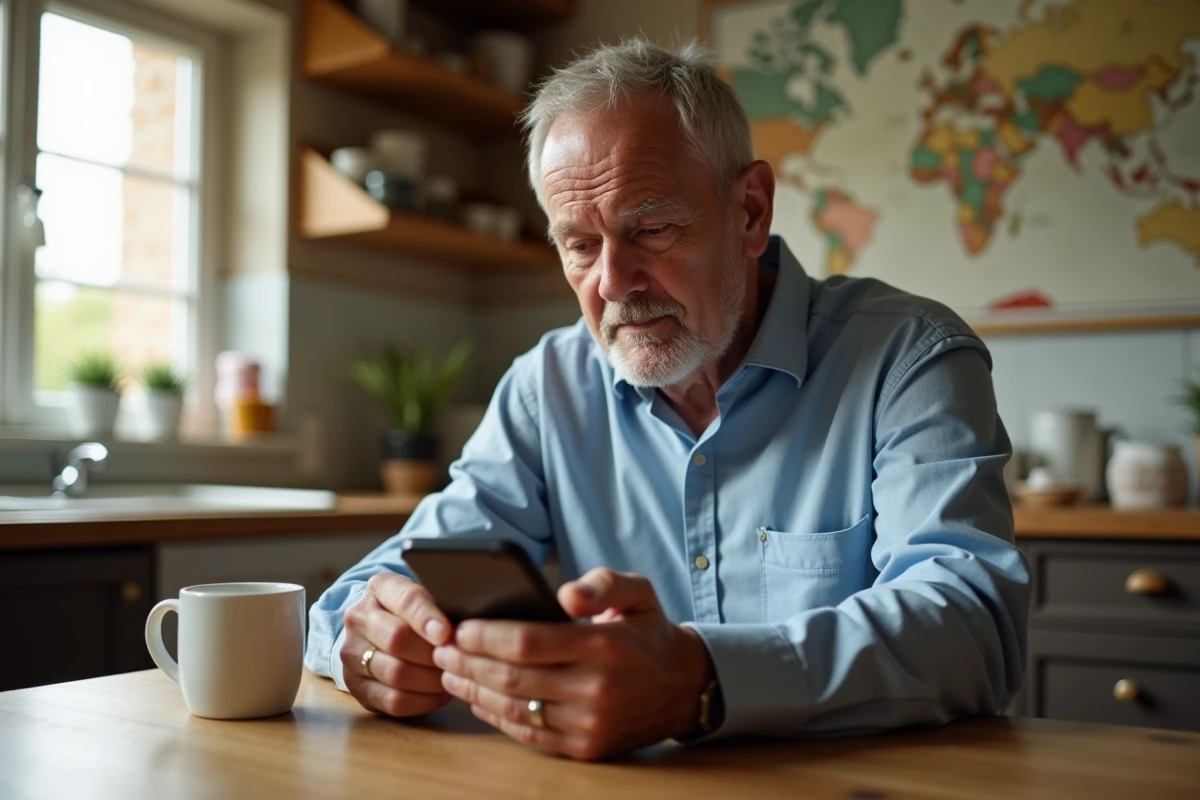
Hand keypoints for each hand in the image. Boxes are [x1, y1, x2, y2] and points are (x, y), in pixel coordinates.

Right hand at [340, 572, 454, 716]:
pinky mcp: (355, 686)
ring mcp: (351, 654)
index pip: (406, 600)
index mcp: (379, 588)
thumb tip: (462, 633)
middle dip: (434, 654)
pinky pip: (392, 700)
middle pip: (398, 640)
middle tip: (458, 661)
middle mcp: (358, 619)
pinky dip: (422, 701)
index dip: (427, 618)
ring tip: (452, 677)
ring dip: (431, 680)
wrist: (377, 629)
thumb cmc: (412, 612)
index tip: (447, 634)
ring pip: (396, 673)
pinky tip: (440, 695)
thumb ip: (441, 607)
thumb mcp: (425, 597)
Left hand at [432, 568, 713, 760]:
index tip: (457, 626)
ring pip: (514, 708)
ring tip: (449, 672)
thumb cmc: (648, 631)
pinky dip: (496, 716)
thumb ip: (603, 583)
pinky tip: (477, 699)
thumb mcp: (639, 592)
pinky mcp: (586, 748)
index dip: (485, 636)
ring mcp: (590, 724)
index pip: (528, 642)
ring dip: (473, 691)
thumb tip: (566, 593)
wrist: (684, 687)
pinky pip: (528, 734)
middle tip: (441, 648)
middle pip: (512, 677)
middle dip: (468, 662)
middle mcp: (596, 689)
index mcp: (604, 646)